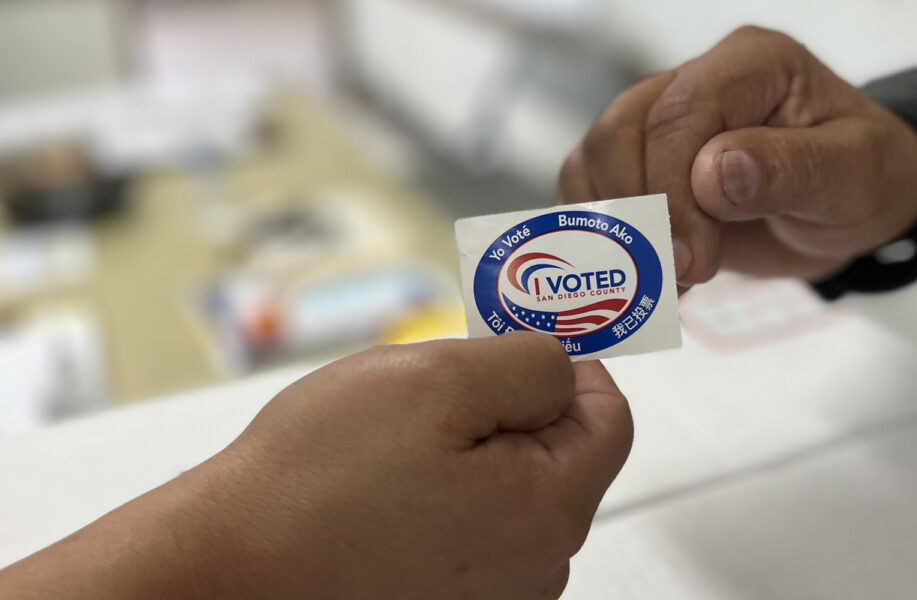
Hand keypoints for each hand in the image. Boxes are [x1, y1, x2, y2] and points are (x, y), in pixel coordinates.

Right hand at [1, 333, 631, 599]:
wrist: (229, 563)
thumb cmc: (315, 479)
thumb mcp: (436, 377)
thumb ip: (527, 363)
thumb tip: (567, 367)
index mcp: (548, 512)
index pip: (611, 420)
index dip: (574, 366)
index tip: (533, 340)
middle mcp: (533, 570)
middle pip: (559, 456)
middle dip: (511, 408)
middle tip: (442, 388)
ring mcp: (492, 595)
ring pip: (513, 490)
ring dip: (474, 451)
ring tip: (399, 445)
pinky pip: (475, 526)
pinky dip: (449, 493)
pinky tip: (390, 486)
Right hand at [559, 26, 916, 286]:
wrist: (847, 207)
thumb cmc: (861, 180)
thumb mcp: (853, 175)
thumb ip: (790, 169)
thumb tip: (713, 173)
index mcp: (750, 66)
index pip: (678, 114)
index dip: (671, 190)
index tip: (694, 259)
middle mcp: (692, 83)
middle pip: (618, 132)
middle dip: (638, 212)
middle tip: (678, 272)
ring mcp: (657, 123)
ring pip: (591, 160)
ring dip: (613, 230)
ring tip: (664, 278)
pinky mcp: (639, 166)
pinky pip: (591, 194)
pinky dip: (605, 241)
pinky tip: (647, 275)